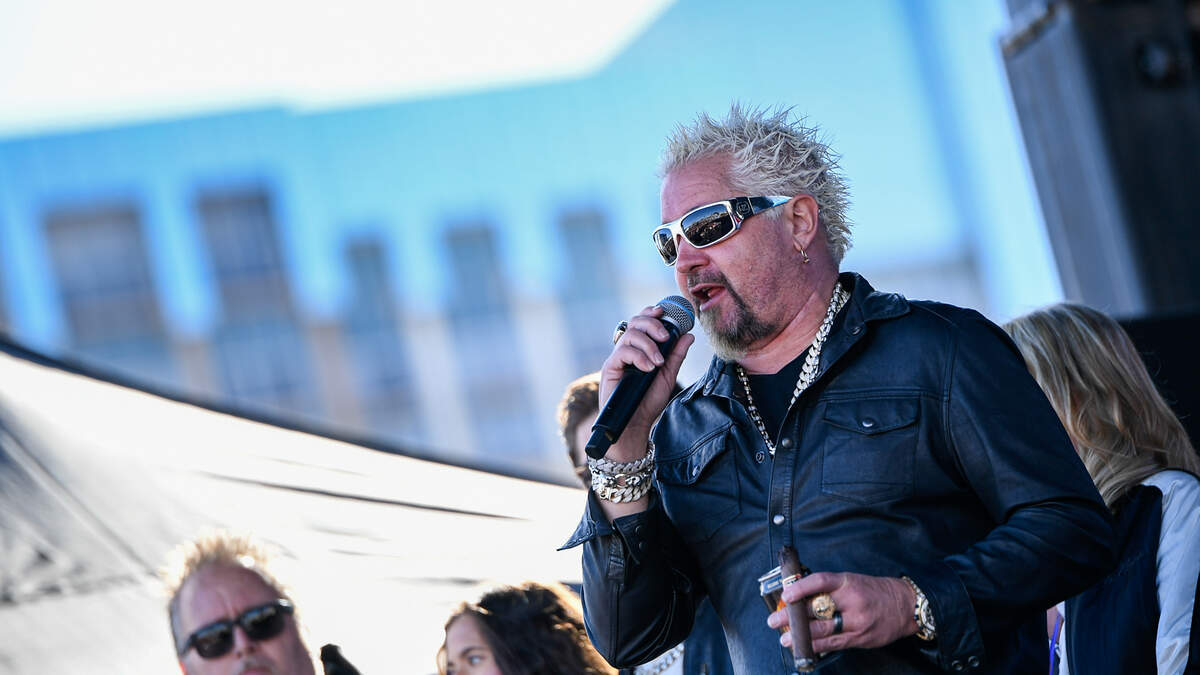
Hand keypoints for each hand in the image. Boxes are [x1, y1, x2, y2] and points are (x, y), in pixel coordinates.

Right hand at [598, 305, 694, 461]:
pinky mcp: (610, 367)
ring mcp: (618, 357)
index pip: (643, 322)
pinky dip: (638, 357)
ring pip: (630, 335)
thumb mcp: (668, 375)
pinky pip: (623, 352)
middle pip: (635, 322)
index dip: (652, 312)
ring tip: (658, 362)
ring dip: (648, 344)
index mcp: (640, 347)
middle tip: (665, 337)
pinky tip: (648, 368)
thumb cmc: (649, 400)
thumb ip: (676, 355)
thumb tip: (689, 335)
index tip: (664, 311)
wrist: (635, 423)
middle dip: (652, 324)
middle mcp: (628, 349)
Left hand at [766, 572, 916, 652]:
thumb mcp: (851, 581)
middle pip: (817, 609)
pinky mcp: (860, 638)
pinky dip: (817, 647)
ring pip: (823, 631)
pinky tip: (804, 648)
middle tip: (774, 620)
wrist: (904, 606)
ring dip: (801, 637)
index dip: (800, 587)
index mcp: (847, 582)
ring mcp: (856, 622)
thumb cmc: (872, 591)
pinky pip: (834, 644)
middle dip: (792, 617)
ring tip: (785, 639)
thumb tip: (798, 596)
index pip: (820, 581)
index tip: (785, 594)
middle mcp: (852, 601)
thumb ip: (828, 588)